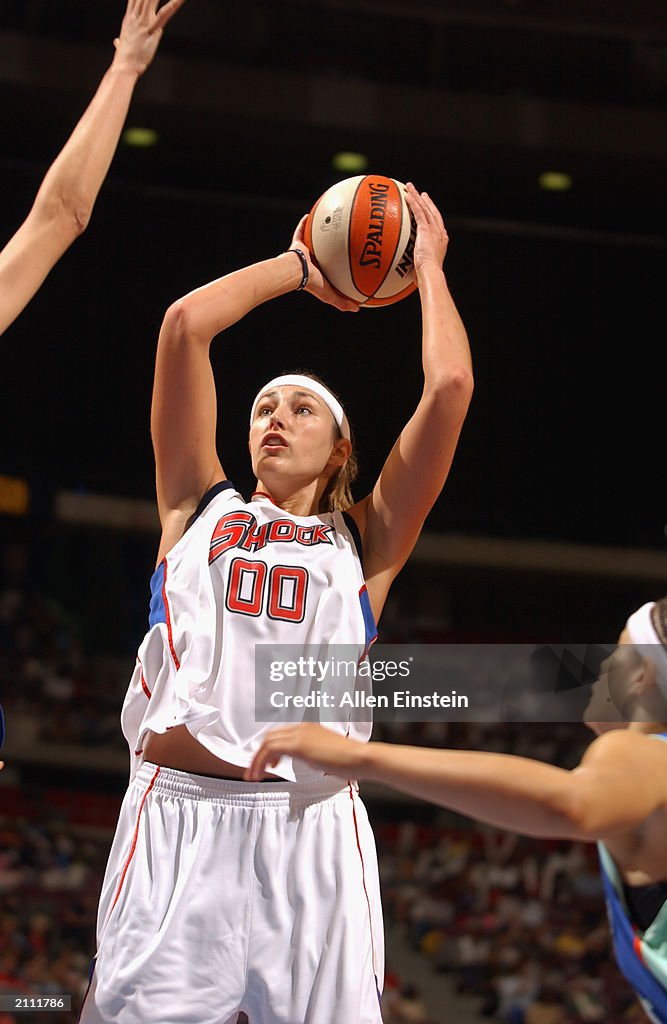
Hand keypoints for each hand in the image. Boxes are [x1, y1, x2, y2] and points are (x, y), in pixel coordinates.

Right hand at [112, 0, 186, 76]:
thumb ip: (120, 42)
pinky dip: (173, 5)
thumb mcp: (121, 47)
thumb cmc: (123, 60)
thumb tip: (117, 42)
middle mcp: (135, 17)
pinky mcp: (153, 30)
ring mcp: (144, 22)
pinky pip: (165, 14)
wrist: (124, 67)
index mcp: (129, 19)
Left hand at [244, 723, 367, 779]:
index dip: (270, 750)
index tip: (269, 766)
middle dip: (259, 754)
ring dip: (257, 760)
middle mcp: (302, 727)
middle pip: (271, 736)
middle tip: (255, 772)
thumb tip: (306, 761)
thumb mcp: (326, 754)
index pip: (281, 735)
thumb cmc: (349, 761)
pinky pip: (271, 749)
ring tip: (254, 776)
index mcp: (309, 727)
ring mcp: (300, 734)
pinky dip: (261, 761)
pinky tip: (261, 774)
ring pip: (267, 742)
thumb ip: (312, 754)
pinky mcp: (299, 744)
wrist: (360, 758)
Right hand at [290, 216, 359, 312]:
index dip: (338, 266)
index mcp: (320, 273)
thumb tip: (358, 309)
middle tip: (340, 240)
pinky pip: (301, 230)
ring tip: (328, 224)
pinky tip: (311, 214)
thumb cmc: (312, 284)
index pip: (331, 269)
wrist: (297, 273)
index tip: (347, 262)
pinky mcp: (297, 244)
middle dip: (330, 248)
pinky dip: (304, 223)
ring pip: (313, 241)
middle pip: (323, 253)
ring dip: (319, 233)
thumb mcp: (330, 295)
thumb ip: (343, 302)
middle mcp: (312, 262)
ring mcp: (304, 252)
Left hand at [405, 182, 448, 277]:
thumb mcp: (420, 268)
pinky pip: (418, 212)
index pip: (436, 223)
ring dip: (417, 196)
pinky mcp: (426, 230)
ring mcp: (433, 230)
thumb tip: (403, 272)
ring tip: (410, 187)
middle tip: (421, 193)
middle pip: (432, 212)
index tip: (428, 208)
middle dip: (426, 202)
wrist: (430, 273)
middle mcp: (439, 233)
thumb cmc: (425, 276)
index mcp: (441, 241)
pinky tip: (407, 195)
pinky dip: (413, 202)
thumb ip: (414, 265)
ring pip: (424, 208)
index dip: (432, 214)